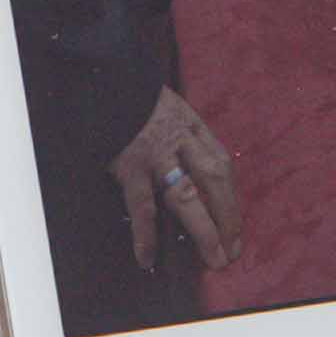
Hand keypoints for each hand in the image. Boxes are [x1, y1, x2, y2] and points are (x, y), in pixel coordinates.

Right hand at [110, 86, 240, 277]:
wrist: (100, 77)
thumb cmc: (132, 98)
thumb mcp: (167, 108)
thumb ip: (181, 136)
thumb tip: (193, 174)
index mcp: (191, 126)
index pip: (222, 166)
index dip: (232, 200)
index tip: (235, 228)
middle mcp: (180, 141)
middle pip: (214, 182)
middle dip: (228, 219)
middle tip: (233, 252)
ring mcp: (155, 155)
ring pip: (187, 196)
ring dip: (204, 230)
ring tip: (214, 259)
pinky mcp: (129, 166)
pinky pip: (141, 205)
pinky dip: (145, 234)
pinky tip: (147, 257)